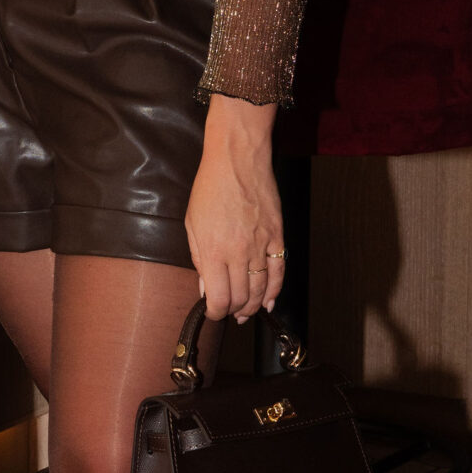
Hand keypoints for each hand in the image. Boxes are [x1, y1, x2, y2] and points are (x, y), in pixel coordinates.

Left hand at [184, 94, 283, 322]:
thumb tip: (205, 287)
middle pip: (241, 298)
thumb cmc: (210, 188)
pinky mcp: (277, 236)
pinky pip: (279, 271)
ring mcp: (261, 245)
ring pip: (262, 289)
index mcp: (214, 251)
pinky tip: (269, 301)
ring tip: (246, 312)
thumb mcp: (192, 224)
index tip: (213, 312)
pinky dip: (275, 290)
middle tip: (229, 313)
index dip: (216, 312)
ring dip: (254, 305)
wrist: (238, 160)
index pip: (218, 298)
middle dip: (234, 311)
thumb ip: (199, 259)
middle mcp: (239, 253)